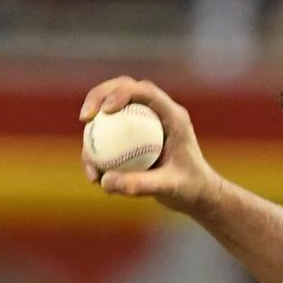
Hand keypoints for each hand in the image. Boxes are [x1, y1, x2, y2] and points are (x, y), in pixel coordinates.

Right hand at [79, 76, 223, 214]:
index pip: (146, 91)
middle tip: (84, 118)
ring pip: (112, 111)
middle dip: (98, 96)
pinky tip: (95, 177)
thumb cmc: (190, 189)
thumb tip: (104, 181)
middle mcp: (158, 113)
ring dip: (93, 129)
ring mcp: (145, 122)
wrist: (197, 195)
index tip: (104, 111)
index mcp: (173, 115)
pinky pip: (110, 136)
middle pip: (124, 88)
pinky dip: (98, 152)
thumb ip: (139, 184)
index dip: (121, 93)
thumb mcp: (168, 188)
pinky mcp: (135, 135)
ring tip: (88, 162)